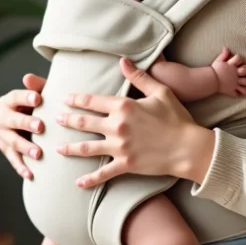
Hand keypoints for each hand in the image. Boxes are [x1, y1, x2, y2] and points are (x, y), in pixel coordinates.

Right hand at [0, 73, 45, 179]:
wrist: (38, 124)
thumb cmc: (42, 105)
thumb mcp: (42, 94)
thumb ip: (38, 86)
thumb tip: (27, 77)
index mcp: (8, 100)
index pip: (15, 97)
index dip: (25, 97)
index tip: (38, 98)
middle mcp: (2, 117)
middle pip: (12, 120)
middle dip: (25, 123)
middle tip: (41, 127)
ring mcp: (2, 135)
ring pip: (11, 141)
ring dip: (24, 147)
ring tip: (38, 153)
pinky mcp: (6, 149)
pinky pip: (12, 159)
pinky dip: (21, 167)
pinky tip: (31, 174)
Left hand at [59, 58, 215, 188]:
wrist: (189, 147)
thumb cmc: (177, 118)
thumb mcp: (160, 92)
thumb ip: (139, 77)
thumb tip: (122, 61)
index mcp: (124, 107)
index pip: (92, 101)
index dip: (76, 99)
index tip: (65, 99)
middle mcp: (117, 126)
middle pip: (84, 123)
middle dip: (67, 120)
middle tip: (56, 120)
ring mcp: (120, 147)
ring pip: (87, 148)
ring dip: (70, 148)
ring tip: (58, 148)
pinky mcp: (126, 164)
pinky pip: (103, 173)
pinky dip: (89, 179)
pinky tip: (78, 183)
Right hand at [210, 46, 245, 97]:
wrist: (210, 80)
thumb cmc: (214, 70)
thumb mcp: (218, 60)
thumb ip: (223, 54)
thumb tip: (226, 47)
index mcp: (231, 65)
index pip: (239, 58)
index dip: (239, 58)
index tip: (237, 59)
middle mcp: (235, 73)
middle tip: (243, 71)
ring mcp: (234, 82)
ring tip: (244, 82)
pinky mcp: (232, 90)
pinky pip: (238, 93)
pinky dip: (240, 93)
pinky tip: (240, 92)